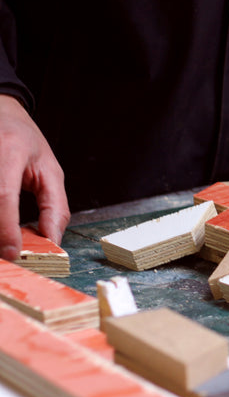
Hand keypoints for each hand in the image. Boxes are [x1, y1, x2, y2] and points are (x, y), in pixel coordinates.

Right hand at [0, 95, 68, 261]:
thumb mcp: (49, 169)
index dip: (5, 228)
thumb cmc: (24, 142)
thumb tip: (52, 241)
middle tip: (9, 253)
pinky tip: (0, 223)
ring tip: (5, 237)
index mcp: (9, 152)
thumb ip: (54, 206)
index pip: (2, 195)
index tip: (13, 252)